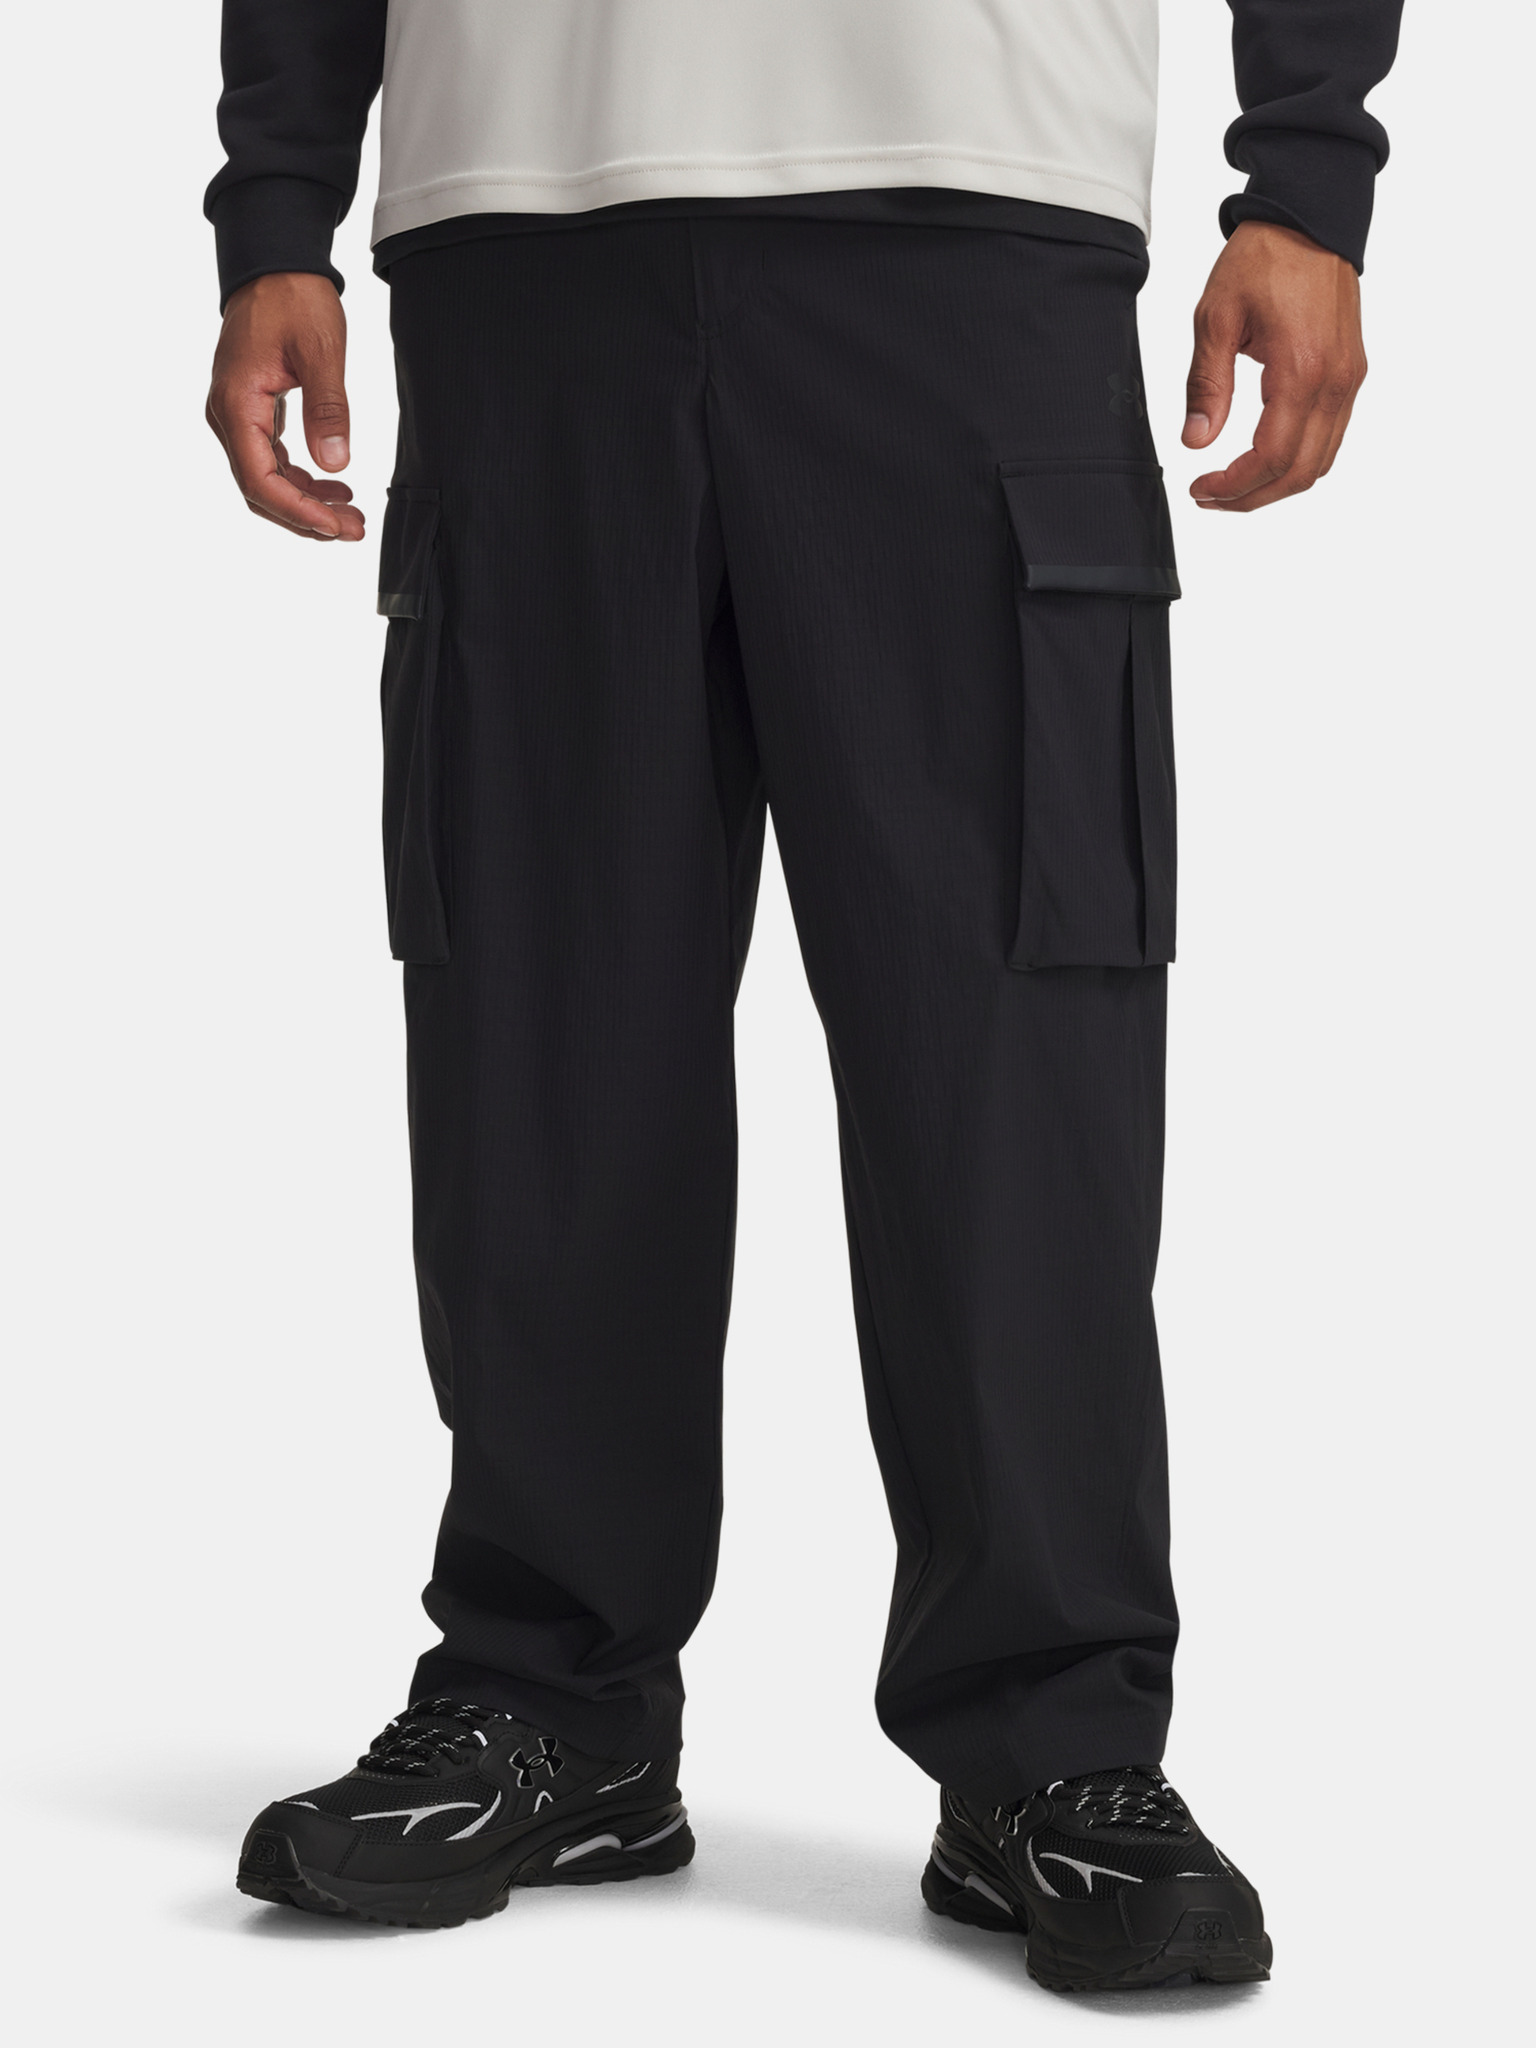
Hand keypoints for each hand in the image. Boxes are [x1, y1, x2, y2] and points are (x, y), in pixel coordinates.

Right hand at [206, 273, 364, 541]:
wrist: (273, 264)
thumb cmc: (292, 298)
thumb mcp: (321, 351)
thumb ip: (327, 409)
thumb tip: (334, 463)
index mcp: (236, 404)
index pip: (260, 480)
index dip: (298, 511)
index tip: (336, 526)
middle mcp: (227, 415)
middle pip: (260, 489)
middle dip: (306, 517)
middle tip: (354, 529)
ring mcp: (236, 414)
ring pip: (265, 479)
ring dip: (306, 503)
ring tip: (350, 515)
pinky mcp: (251, 411)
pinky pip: (271, 459)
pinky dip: (301, 480)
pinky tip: (334, 487)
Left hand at [1182, 222, 1365, 512]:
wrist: (1310, 218)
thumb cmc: (1265, 257)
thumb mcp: (1215, 318)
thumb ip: (1206, 385)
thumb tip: (1197, 441)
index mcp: (1301, 369)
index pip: (1272, 457)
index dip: (1234, 486)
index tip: (1200, 488)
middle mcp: (1335, 381)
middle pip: (1301, 473)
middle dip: (1253, 496)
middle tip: (1211, 496)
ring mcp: (1348, 379)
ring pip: (1320, 461)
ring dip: (1276, 484)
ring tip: (1232, 483)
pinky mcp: (1350, 373)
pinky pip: (1330, 436)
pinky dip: (1297, 459)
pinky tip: (1263, 456)